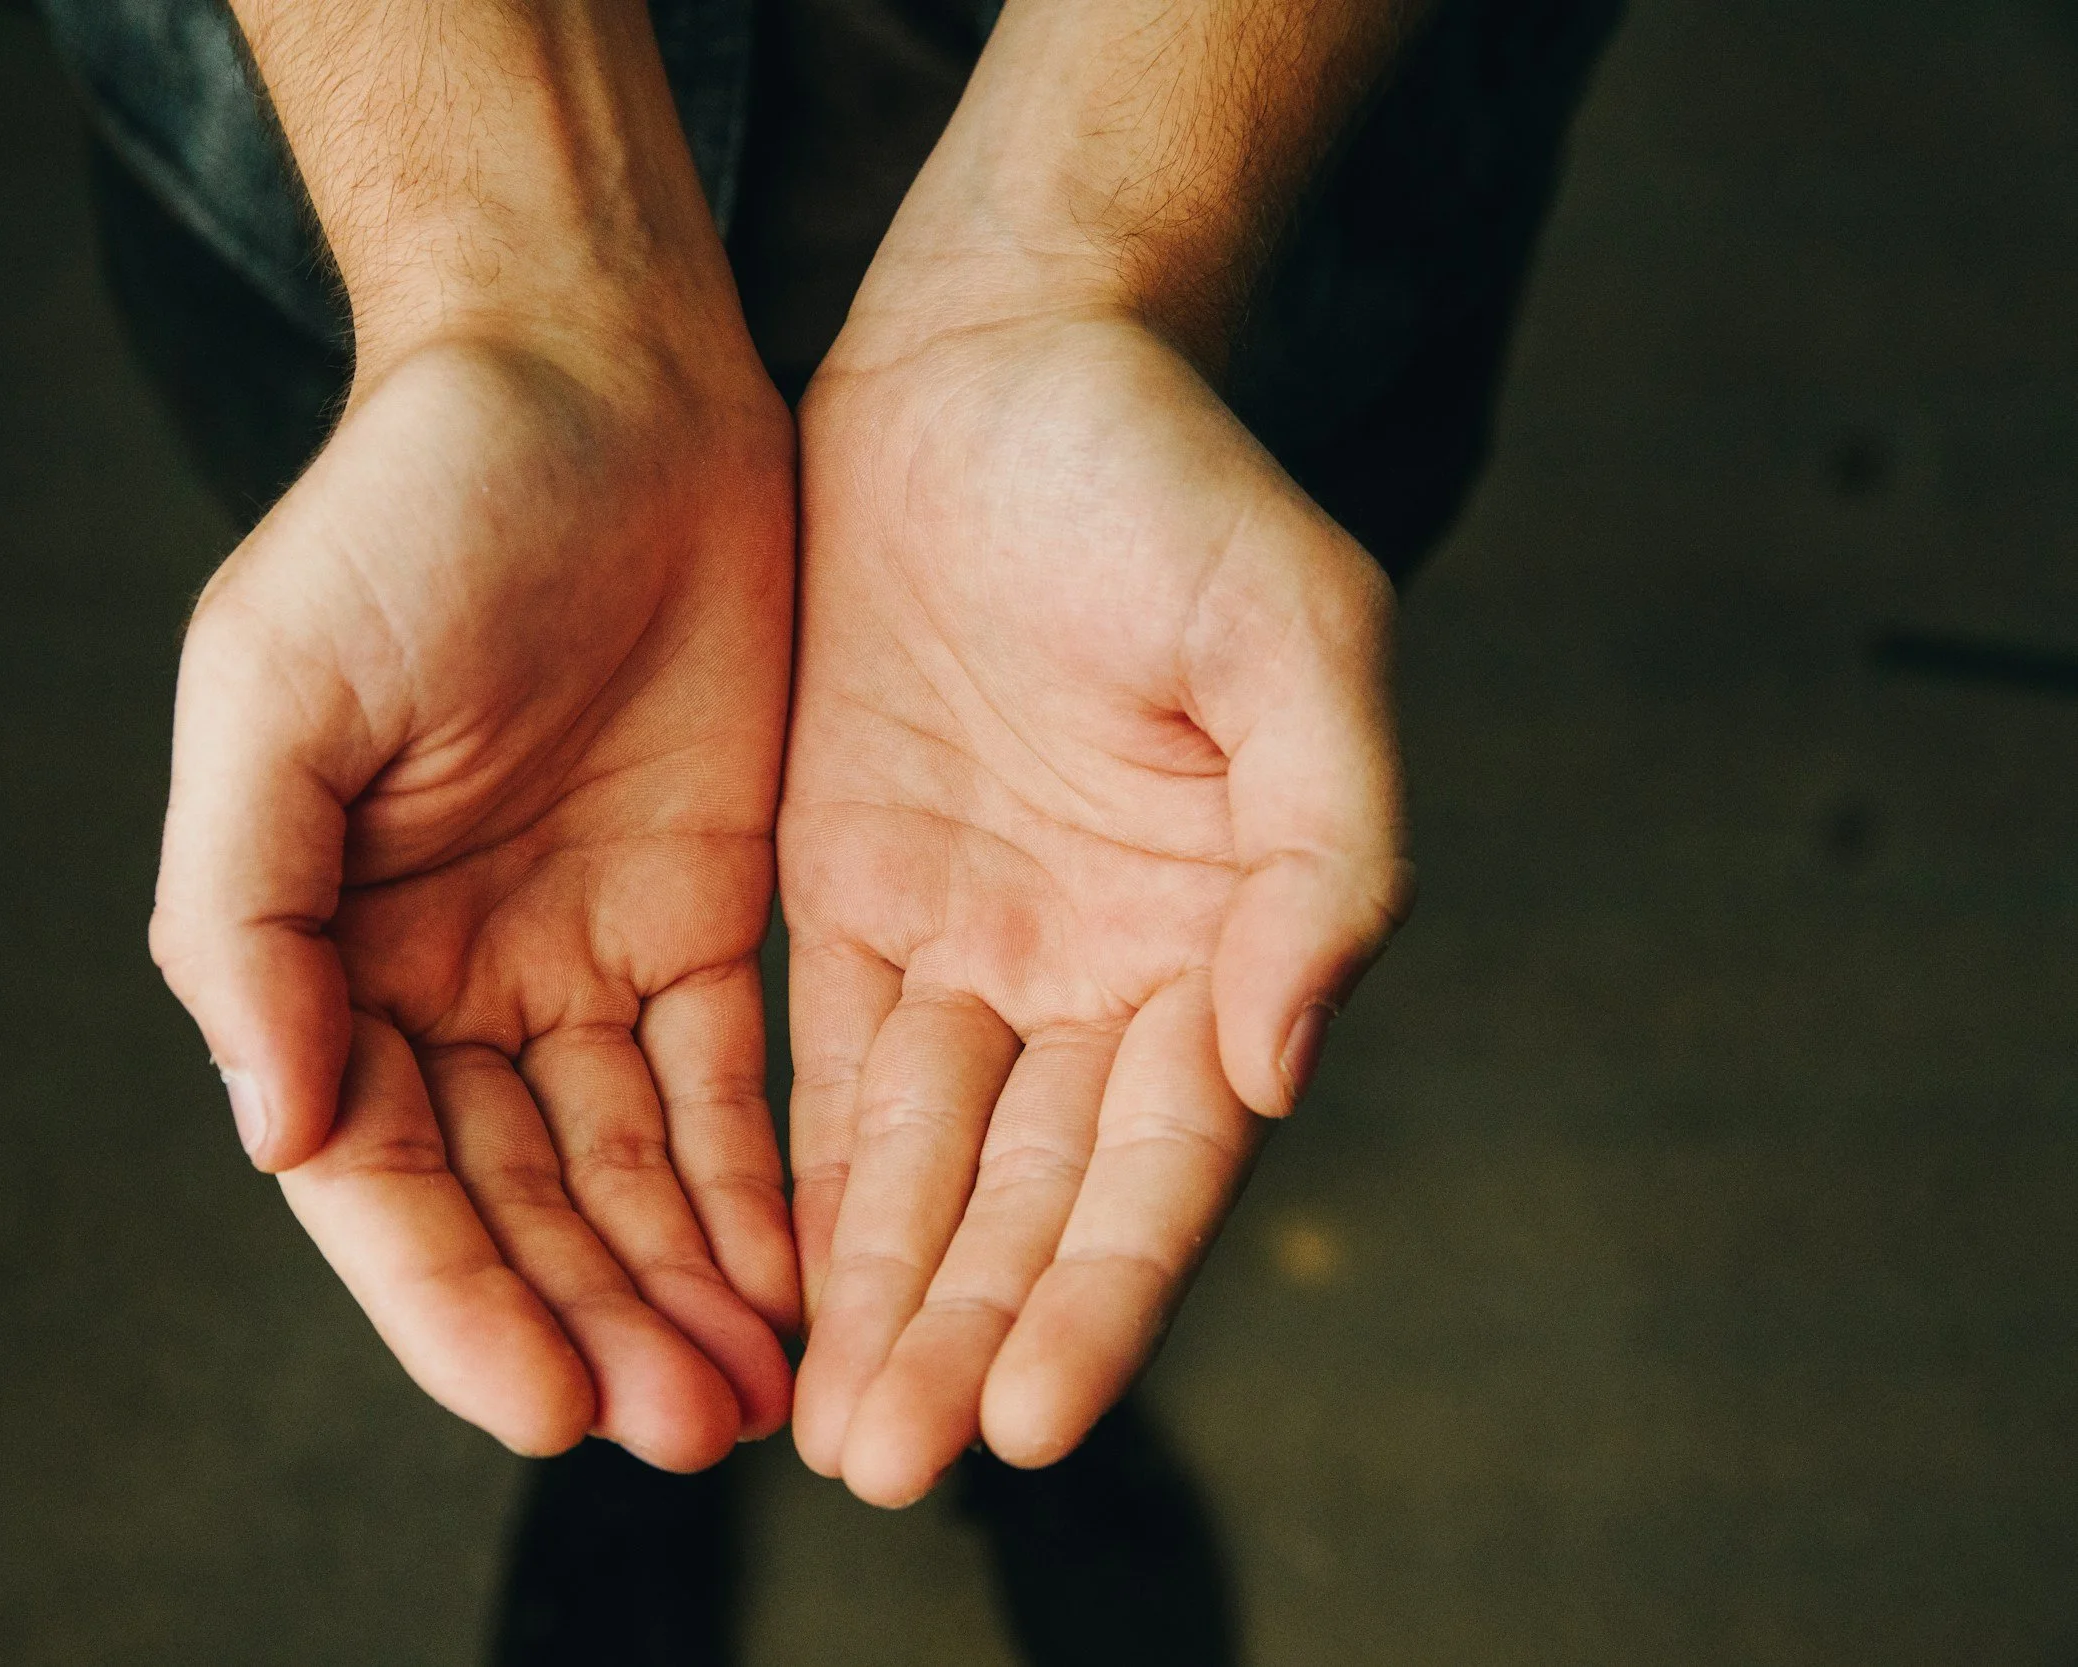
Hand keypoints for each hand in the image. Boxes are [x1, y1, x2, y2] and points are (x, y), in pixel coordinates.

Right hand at [151, 323, 798, 1471]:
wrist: (596, 375)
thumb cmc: (410, 506)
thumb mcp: (277, 686)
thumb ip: (244, 911)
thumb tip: (268, 1123)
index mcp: (323, 945)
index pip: (381, 1174)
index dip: (456, 1300)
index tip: (548, 1404)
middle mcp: (445, 976)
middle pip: (517, 1201)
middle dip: (597, 1322)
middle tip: (694, 1428)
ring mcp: (580, 954)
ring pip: (628, 1169)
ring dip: (684, 1286)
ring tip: (760, 1395)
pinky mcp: (704, 915)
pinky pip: (732, 1085)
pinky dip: (759, 1185)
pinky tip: (802, 1275)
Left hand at [780, 307, 1410, 1504]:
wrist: (995, 361)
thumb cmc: (1166, 481)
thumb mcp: (1295, 632)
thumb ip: (1330, 846)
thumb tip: (1283, 1056)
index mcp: (1231, 931)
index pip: (1169, 1159)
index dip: (1107, 1293)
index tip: (1031, 1420)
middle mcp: (1108, 969)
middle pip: (1038, 1196)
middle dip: (971, 1333)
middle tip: (892, 1463)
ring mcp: (978, 943)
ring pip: (928, 1164)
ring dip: (882, 1299)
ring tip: (826, 1430)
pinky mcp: (851, 900)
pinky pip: (825, 1074)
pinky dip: (802, 1187)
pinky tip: (762, 1292)